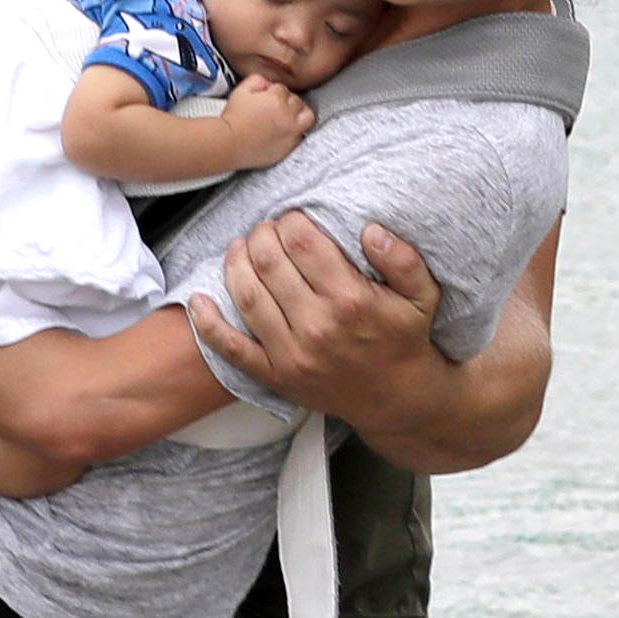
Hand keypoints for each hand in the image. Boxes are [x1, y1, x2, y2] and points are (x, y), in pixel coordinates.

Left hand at [189, 215, 443, 422]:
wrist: (396, 399)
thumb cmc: (405, 340)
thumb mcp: (422, 296)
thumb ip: (403, 259)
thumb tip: (369, 229)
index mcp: (350, 300)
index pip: (302, 243)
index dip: (290, 221)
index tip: (292, 218)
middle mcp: (317, 326)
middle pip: (269, 262)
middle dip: (261, 236)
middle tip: (265, 229)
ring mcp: (292, 354)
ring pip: (247, 296)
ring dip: (235, 263)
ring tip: (240, 248)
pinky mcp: (276, 376)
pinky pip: (232, 350)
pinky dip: (208, 324)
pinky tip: (197, 299)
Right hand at [220, 75, 316, 168]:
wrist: (229, 143)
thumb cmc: (233, 119)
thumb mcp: (241, 90)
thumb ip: (257, 80)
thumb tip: (267, 82)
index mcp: (278, 98)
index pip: (283, 89)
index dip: (273, 92)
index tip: (266, 98)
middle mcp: (289, 115)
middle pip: (298, 102)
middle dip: (288, 102)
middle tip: (277, 107)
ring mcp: (291, 132)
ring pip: (308, 117)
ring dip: (300, 115)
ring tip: (288, 118)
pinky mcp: (289, 147)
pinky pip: (301, 136)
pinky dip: (295, 132)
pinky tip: (284, 132)